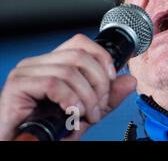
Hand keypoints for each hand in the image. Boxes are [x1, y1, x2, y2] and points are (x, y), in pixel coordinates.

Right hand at [0, 34, 136, 140]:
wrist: (22, 144)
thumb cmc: (47, 130)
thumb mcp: (86, 112)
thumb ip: (107, 97)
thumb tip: (130, 81)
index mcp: (53, 64)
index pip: (81, 43)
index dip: (102, 57)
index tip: (112, 79)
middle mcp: (38, 63)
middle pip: (80, 56)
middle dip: (99, 83)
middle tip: (98, 107)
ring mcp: (26, 72)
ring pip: (69, 71)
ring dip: (86, 97)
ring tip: (87, 115)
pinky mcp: (17, 86)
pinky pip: (53, 84)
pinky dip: (70, 99)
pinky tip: (72, 113)